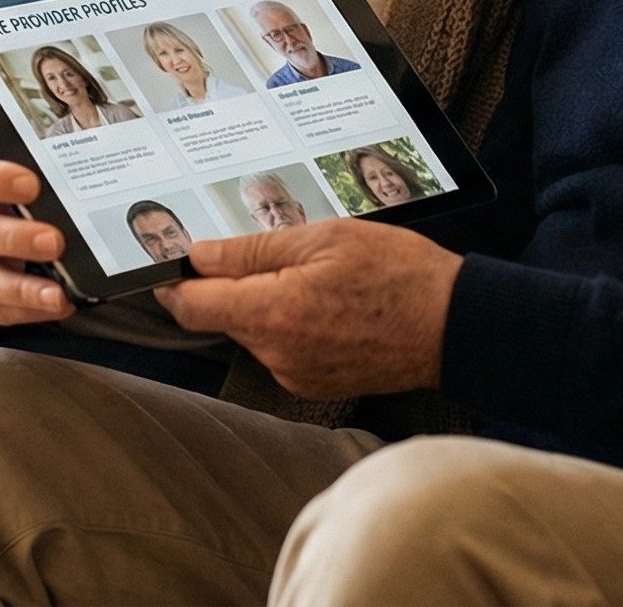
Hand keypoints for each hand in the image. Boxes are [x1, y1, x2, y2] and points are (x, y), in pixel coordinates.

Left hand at [156, 221, 460, 398]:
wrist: (453, 326)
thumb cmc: (399, 274)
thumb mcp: (325, 238)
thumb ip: (253, 248)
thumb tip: (199, 255)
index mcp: (273, 312)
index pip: (192, 305)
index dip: (173, 282)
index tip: (168, 264)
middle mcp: (276, 353)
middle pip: (223, 315)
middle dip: (234, 284)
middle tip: (275, 252)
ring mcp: (295, 374)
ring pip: (255, 330)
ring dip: (268, 302)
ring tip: (319, 276)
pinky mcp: (313, 384)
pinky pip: (282, 348)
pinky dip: (292, 324)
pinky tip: (331, 304)